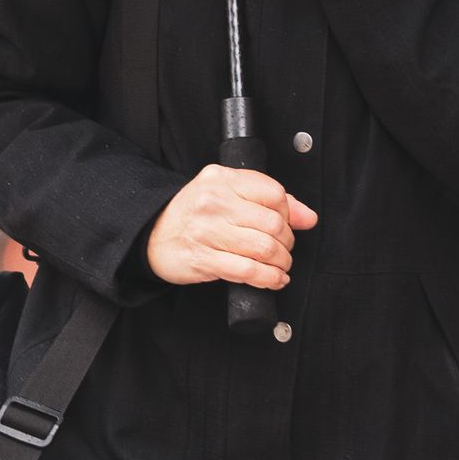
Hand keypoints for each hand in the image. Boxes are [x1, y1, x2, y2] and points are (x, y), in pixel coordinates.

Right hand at [146, 164, 317, 290]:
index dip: (288, 213)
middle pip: (272, 224)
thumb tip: (307, 217)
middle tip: (284, 248)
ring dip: (281, 262)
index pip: (273, 193)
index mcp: (222, 180)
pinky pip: (247, 271)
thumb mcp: (227, 194)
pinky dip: (268, 279)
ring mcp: (207, 231)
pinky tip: (273, 279)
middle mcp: (214, 202)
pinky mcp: (203, 259)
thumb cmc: (193, 214)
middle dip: (287, 242)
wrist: (151, 235)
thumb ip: (268, 200)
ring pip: (264, 248)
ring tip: (280, 265)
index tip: (286, 224)